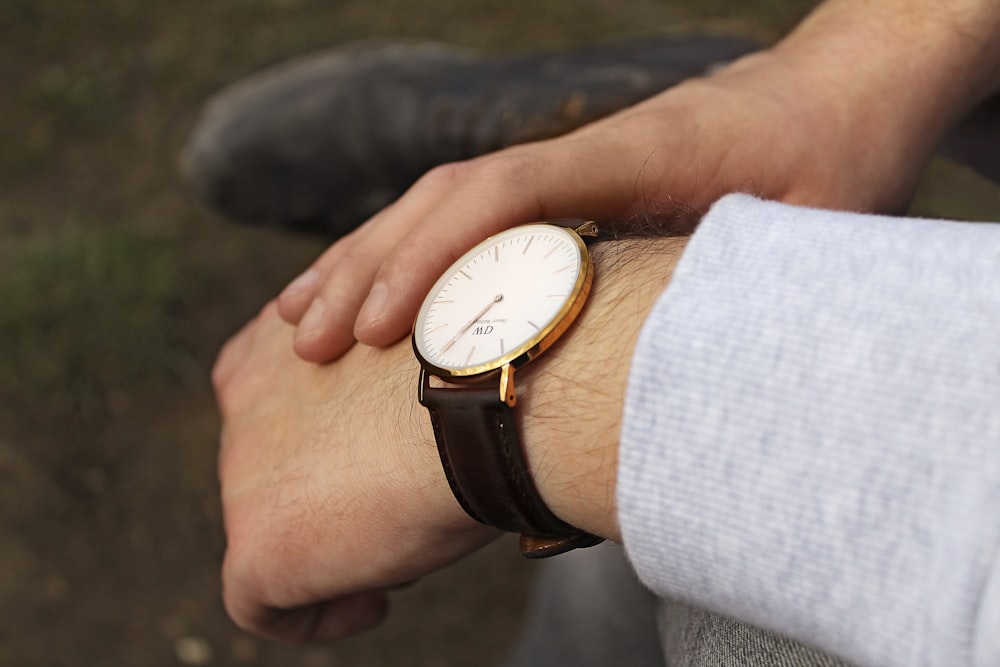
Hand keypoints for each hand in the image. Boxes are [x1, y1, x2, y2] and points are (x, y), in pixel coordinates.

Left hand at [213, 235, 685, 640]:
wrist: (488, 401)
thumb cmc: (479, 362)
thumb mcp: (416, 344)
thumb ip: (382, 371)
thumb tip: (407, 412)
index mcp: (280, 338)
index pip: (262, 389)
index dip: (305, 429)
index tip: (355, 453)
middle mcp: (247, 401)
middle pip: (266, 465)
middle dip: (319, 491)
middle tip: (386, 506)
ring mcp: (244, 475)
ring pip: (275, 530)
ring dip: (329, 545)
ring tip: (398, 545)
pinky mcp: (260, 546)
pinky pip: (265, 605)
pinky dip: (318, 614)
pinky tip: (373, 603)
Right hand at [274, 0, 999, 364]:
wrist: (837, 91)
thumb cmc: (831, 161)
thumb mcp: (813, 225)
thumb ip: (753, 280)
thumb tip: (700, 369)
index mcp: (636, 157)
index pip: (510, 189)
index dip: (438, 250)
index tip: (384, 322)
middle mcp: (583, 155)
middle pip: (451, 194)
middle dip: (373, 262)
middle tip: (308, 341)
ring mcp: (567, 171)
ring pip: (443, 202)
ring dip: (369, 257)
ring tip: (303, 322)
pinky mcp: (565, 192)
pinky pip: (468, 217)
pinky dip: (410, 253)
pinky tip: (372, 296)